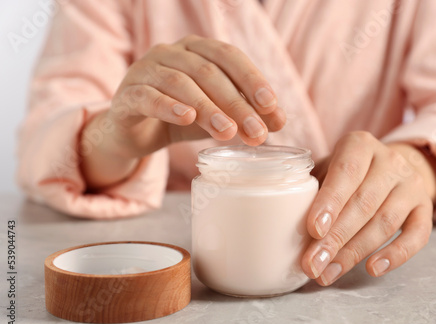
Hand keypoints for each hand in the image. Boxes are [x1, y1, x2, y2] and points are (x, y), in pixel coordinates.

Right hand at [81, 35, 284, 187]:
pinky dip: (169, 107)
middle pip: (209, 72)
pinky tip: (187, 119)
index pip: (229, 56)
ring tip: (228, 132)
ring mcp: (145, 70)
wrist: (132, 131)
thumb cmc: (178, 117)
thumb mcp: (215, 115)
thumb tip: (280, 122)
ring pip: (181, 84)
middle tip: (256, 132)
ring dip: (208, 109)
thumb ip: (242, 114)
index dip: (252, 79)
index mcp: (196, 49)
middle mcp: (170, 52)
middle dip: (236, 104)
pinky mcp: (127, 94)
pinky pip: (148, 97)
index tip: (271, 106)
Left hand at [301, 131, 435, 285]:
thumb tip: (287, 226)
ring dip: (355, 252)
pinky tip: (373, 269)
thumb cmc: (347, 173)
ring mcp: (411, 184)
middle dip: (336, 238)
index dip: (330, 202)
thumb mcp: (327, 169)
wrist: (392, 168)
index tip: (313, 230)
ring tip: (328, 273)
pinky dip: (396, 255)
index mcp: (359, 145)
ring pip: (386, 222)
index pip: (346, 172)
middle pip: (364, 203)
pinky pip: (417, 235)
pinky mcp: (426, 208)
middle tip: (312, 264)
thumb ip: (313, 189)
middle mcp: (390, 161)